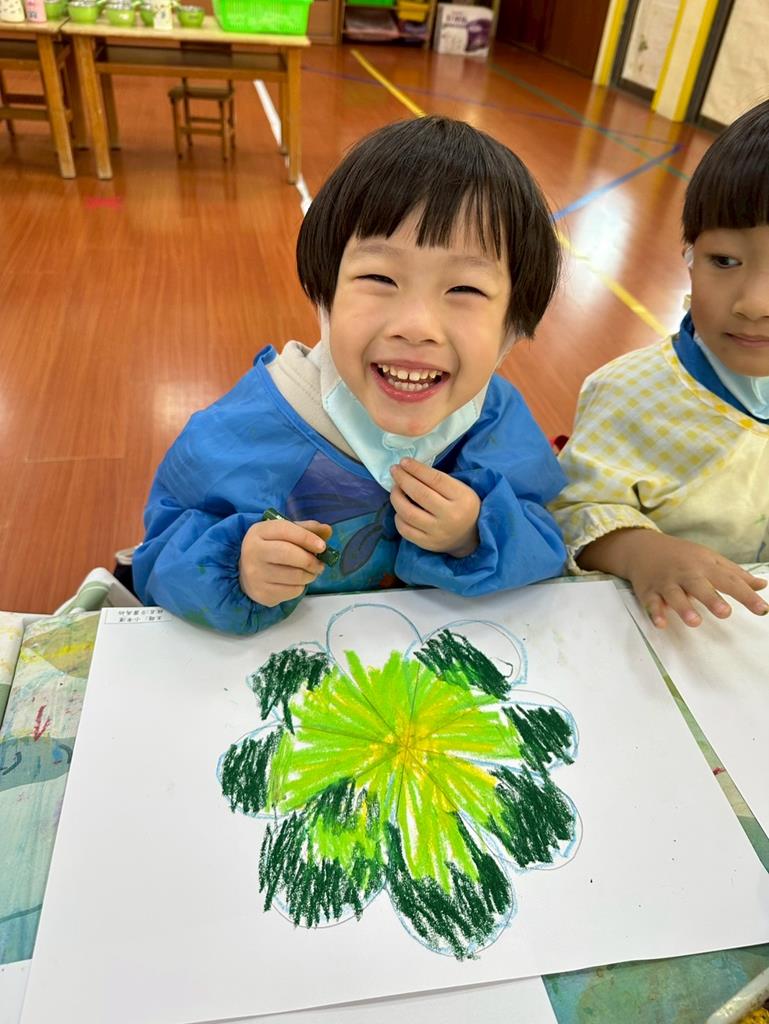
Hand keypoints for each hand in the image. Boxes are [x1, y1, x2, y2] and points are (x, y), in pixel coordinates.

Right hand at [239, 519, 331, 606]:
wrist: (246, 572)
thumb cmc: (271, 548)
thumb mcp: (285, 533)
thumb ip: (306, 530)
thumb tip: (327, 530)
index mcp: (258, 532)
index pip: (285, 530)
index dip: (307, 538)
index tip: (322, 546)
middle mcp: (253, 552)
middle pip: (288, 554)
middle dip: (310, 560)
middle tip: (320, 564)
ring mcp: (255, 575)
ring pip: (294, 576)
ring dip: (310, 575)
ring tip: (311, 572)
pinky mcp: (262, 593)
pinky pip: (292, 591)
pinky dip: (301, 587)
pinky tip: (297, 582)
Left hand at [389, 458, 480, 557]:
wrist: (471, 536)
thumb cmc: (463, 506)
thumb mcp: (460, 489)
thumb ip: (438, 480)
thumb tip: (409, 469)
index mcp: (462, 498)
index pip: (435, 479)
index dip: (416, 469)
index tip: (404, 461)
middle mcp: (450, 516)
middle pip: (420, 494)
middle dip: (403, 479)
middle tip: (395, 470)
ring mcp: (438, 532)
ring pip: (408, 513)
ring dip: (396, 497)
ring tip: (395, 488)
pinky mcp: (428, 544)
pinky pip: (405, 530)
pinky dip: (398, 517)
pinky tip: (399, 509)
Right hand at [578, 528, 768, 627]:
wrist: (644, 548)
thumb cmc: (683, 556)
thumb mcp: (710, 559)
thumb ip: (736, 575)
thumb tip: (762, 586)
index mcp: (705, 566)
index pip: (729, 581)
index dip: (746, 596)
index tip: (762, 609)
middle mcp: (686, 574)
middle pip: (699, 586)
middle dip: (711, 599)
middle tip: (725, 612)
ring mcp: (666, 582)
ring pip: (674, 595)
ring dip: (683, 608)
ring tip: (694, 621)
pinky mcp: (649, 591)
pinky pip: (651, 603)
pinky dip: (655, 612)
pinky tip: (661, 623)